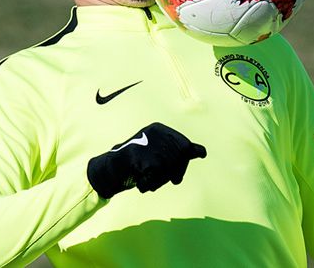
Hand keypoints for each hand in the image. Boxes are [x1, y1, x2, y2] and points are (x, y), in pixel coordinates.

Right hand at [86, 122, 206, 198]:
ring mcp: (146, 144)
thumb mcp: (160, 152)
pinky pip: (153, 177)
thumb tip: (203, 152)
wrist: (110, 168)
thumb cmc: (139, 162)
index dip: (183, 164)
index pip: (185, 147)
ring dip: (160, 181)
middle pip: (178, 159)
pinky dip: (148, 185)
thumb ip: (180, 151)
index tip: (177, 176)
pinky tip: (141, 184)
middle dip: (174, 174)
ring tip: (150, 181)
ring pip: (167, 169)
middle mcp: (154, 133)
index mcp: (160, 129)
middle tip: (169, 181)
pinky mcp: (138, 157)